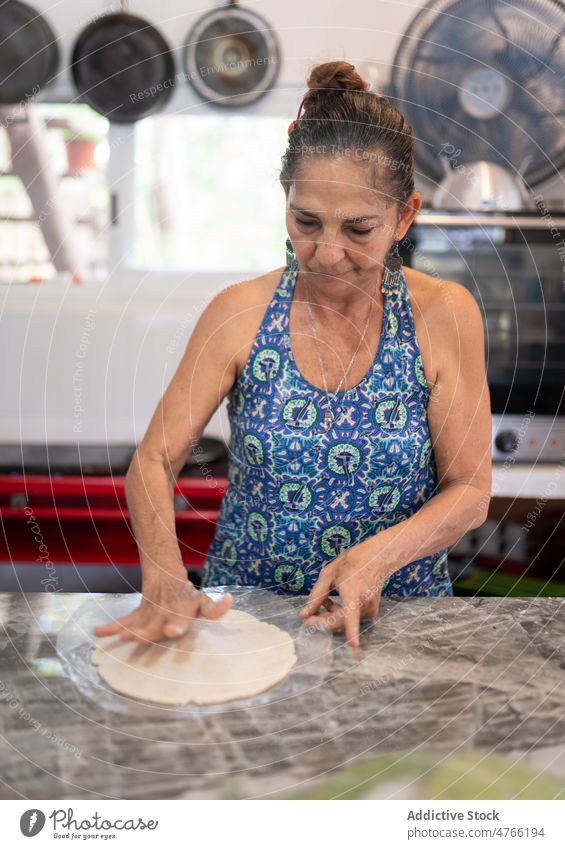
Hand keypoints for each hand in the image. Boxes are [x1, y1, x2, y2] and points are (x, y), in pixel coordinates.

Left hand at [93, 571, 231, 643]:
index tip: (171, 630)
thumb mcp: (202, 601)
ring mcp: (147, 624)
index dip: (175, 628)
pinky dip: (109, 628)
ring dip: (128, 633)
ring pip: (137, 630)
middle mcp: (162, 627)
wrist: (170, 592)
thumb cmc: (187, 601)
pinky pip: (122, 623)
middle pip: (154, 632)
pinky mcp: (135, 619)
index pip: (179, 626)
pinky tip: (97, 632)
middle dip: (145, 636)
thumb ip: (215, 607)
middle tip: (134, 637)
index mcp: (180, 622)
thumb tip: (230, 600)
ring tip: (120, 636)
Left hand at [299, 545, 387, 647]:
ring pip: (344, 623)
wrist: (376, 558)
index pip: (351, 614)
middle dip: (321, 622)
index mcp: (352, 591)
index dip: (352, 630)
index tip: (354, 645)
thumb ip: (316, 596)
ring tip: (323, 603)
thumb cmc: (351, 563)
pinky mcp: (372, 613)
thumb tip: (304, 615)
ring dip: (330, 617)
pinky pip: (351, 619)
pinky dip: (339, 615)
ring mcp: (370, 609)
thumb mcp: (328, 574)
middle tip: (308, 615)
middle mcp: (364, 603)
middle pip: (340, 622)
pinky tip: (334, 604)